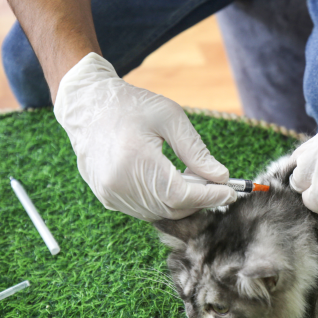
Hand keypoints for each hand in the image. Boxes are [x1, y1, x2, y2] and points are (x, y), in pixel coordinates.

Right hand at [54, 53, 235, 220]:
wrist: (87, 105)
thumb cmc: (131, 105)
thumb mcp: (170, 118)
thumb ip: (196, 151)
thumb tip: (221, 177)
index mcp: (134, 160)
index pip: (180, 194)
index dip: (209, 196)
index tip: (231, 192)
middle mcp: (118, 184)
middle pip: (172, 207)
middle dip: (200, 199)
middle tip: (217, 182)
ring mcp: (110, 194)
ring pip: (160, 212)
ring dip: (183, 201)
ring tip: (192, 176)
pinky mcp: (107, 198)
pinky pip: (145, 210)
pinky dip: (164, 201)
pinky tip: (170, 180)